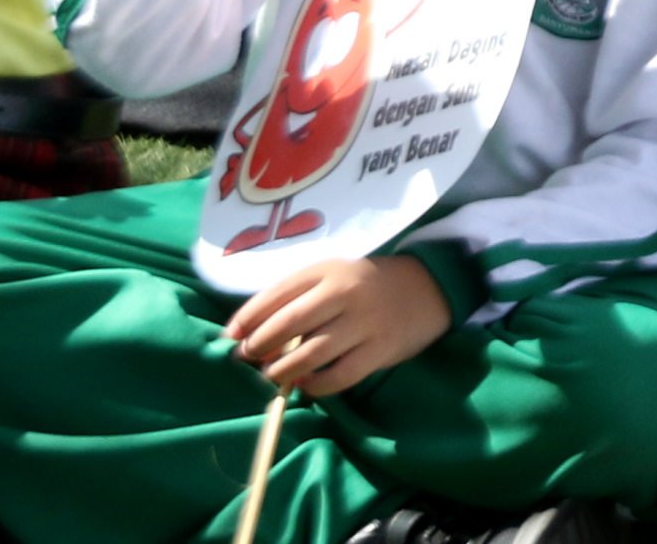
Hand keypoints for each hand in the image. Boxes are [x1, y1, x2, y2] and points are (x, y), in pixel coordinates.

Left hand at [225, 254, 454, 396]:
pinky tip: (304, 385)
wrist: (425, 288)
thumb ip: (296, 298)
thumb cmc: (365, 285)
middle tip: (247, 359)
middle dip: (259, 346)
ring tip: (271, 375)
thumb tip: (249, 334)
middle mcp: (344, 293)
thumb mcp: (332, 277)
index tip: (230, 337)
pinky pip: (338, 376)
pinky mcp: (380, 350)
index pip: (276, 294)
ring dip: (282, 369)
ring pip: (310, 353)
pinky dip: (314, 385)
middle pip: (288, 324)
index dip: (247, 318)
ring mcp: (363, 322)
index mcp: (327, 270)